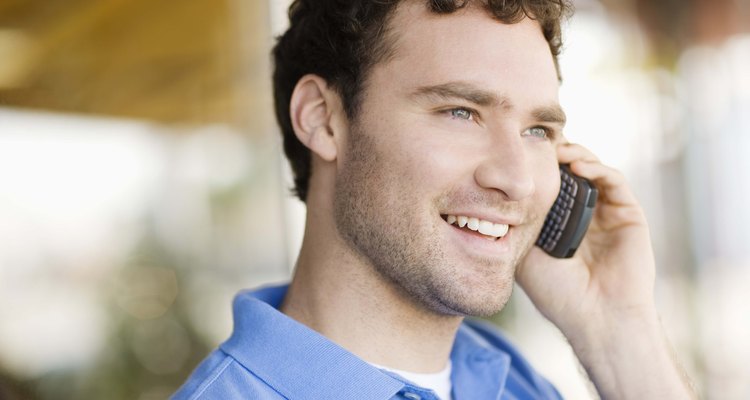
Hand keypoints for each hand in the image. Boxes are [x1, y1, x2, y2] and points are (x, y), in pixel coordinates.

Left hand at [516, 143, 656, 333]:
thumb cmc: (558, 294)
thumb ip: (514, 228)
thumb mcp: (524, 256)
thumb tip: (488, 201)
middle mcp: (585, 214)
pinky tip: (579, 165)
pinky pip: (615, 181)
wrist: (595, 318)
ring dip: (576, 154)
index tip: (517, 151)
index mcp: (561, 222)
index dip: (537, 165)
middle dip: (556, 153)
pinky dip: (598, 168)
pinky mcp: (629, 215)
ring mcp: (608, 213)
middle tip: (537, 142)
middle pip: (572, 170)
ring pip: (594, 169)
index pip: (550, 182)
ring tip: (557, 149)